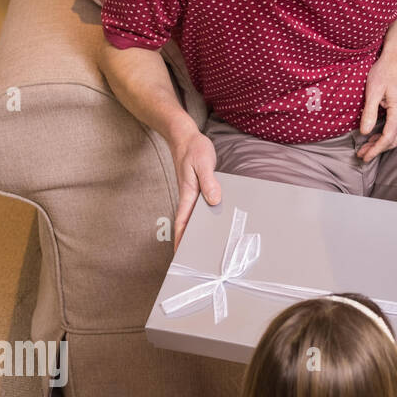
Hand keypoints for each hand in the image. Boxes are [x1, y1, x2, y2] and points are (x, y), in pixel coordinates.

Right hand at [170, 129, 220, 250]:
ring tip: (209, 247)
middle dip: (190, 240)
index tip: (180, 254)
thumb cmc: (193, 149)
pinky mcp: (199, 189)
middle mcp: (189, 197)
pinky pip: (201, 207)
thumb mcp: (203, 164)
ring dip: (199, 230)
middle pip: (188, 223)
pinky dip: (207, 217)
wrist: (185, 137)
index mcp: (188, 194)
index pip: (183, 221)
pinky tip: (216, 222)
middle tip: (197, 259)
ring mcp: (193, 194)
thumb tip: (214, 200)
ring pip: (195, 217)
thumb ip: (209, 182)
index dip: (181, 238)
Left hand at [357, 56, 396, 161]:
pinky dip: (387, 135)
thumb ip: (369, 112)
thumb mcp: (373, 90)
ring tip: (365, 147)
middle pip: (394, 140)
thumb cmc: (385, 70)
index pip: (388, 137)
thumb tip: (364, 132)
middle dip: (377, 149)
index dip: (375, 149)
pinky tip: (375, 136)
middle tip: (361, 155)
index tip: (364, 156)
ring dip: (382, 143)